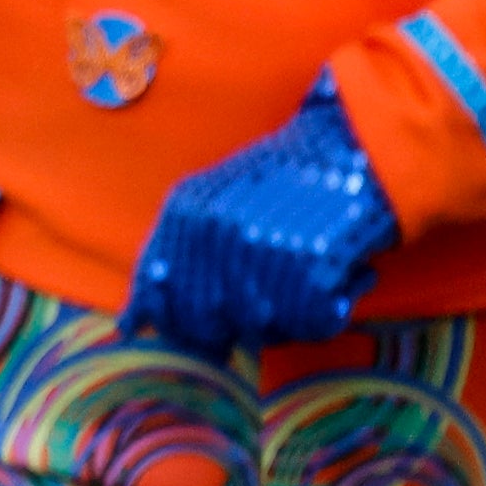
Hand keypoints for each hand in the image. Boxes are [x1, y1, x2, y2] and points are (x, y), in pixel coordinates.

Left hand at [120, 80, 401, 355]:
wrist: (352, 153)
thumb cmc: (280, 183)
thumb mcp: (208, 203)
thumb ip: (169, 254)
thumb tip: (132, 323)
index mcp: (185, 217)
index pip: (156, 295)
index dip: (172, 322)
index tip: (193, 331)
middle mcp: (218, 240)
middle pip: (206, 326)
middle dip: (229, 327)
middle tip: (264, 300)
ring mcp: (263, 259)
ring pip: (262, 332)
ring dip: (286, 317)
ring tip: (304, 272)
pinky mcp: (313, 277)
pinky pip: (313, 326)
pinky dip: (331, 310)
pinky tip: (337, 276)